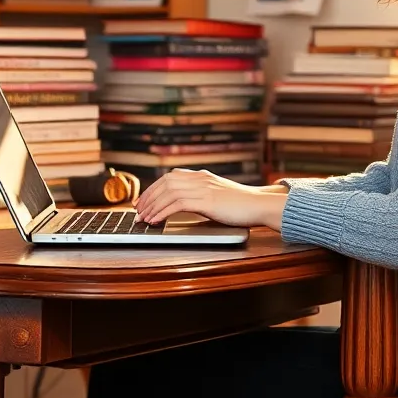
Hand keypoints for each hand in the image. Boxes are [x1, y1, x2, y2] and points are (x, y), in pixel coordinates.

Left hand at [135, 169, 285, 229]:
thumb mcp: (218, 195)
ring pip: (168, 192)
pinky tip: (156, 221)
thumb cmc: (242, 205)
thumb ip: (201, 195)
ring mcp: (204, 188)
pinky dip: (163, 212)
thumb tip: (182, 205)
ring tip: (143, 218)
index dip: (153, 188)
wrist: (260, 205)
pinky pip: (177, 204)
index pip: (170, 177)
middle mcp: (200, 178)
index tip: (143, 200)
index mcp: (202, 176)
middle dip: (148, 197)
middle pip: (165, 182)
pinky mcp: (207, 201)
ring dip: (152, 206)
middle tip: (137, 211)